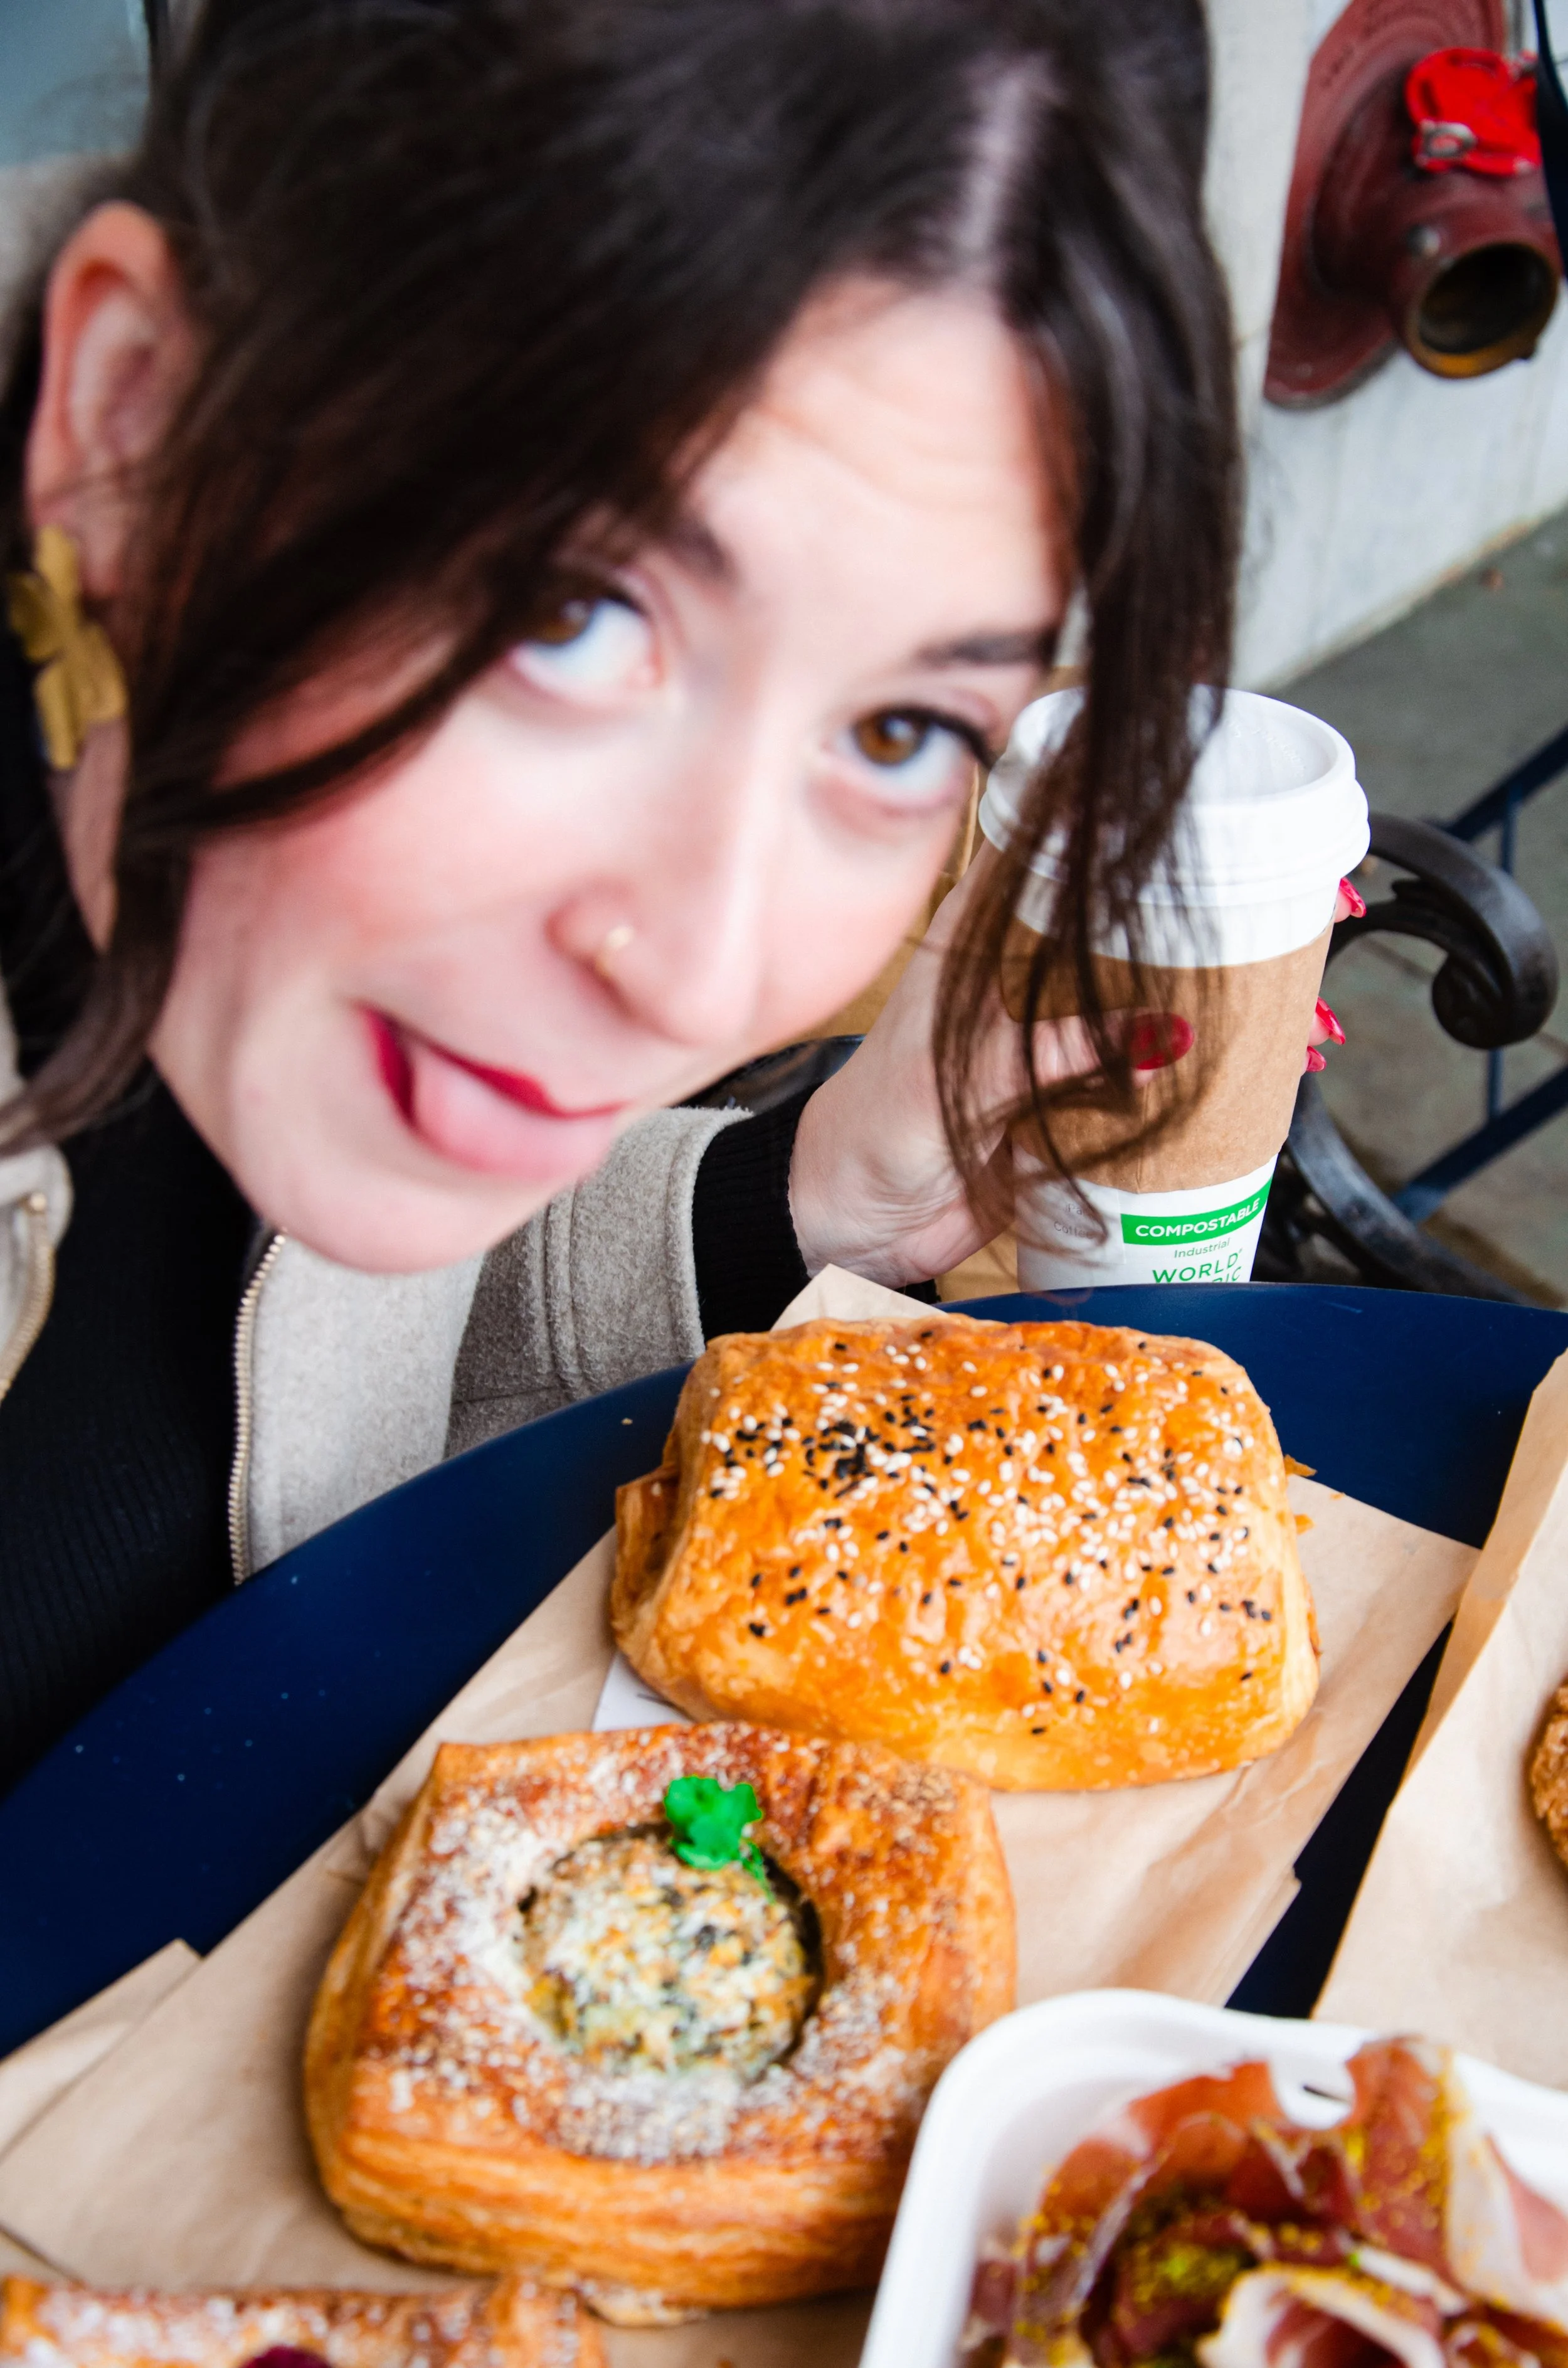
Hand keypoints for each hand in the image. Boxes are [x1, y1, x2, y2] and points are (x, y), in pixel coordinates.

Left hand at [789, 864, 1364, 1286]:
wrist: (850, 1223)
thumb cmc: (867, 1135)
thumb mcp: (954, 1081)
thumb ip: (1046, 1052)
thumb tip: (1154, 1034)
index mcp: (978, 937)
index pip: (1055, 853)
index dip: (1121, 826)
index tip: (1195, 812)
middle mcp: (1022, 976)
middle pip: (1125, 927)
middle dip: (1201, 922)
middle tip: (1280, 918)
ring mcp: (1053, 1038)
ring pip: (1147, 998)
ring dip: (1212, 1000)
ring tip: (1287, 997)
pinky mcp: (1074, 1100)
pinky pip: (1146, 1077)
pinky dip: (1198, 1074)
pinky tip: (1253, 1066)